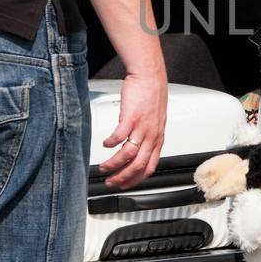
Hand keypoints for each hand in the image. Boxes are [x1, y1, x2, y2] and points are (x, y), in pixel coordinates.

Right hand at [99, 69, 166, 188]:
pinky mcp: (131, 117)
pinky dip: (110, 143)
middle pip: (137, 166)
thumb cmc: (151, 96)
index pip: (149, 167)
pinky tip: (105, 144)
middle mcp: (151, 136)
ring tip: (103, 167)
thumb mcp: (154, 121)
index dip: (136, 180)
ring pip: (127, 155)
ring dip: (113, 165)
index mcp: (157, 139)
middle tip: (110, 182)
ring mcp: (141, 127)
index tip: (124, 184)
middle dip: (122, 178)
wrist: (150, 76)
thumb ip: (147, 136)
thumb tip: (137, 149)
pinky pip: (119, 136)